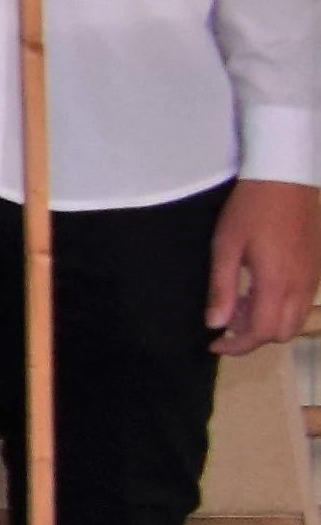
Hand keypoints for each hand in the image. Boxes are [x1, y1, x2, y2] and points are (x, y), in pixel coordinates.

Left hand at [207, 180, 316, 359]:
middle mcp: (302, 286)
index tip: (215, 343)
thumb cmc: (250, 210)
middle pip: (282, 333)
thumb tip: (216, 324)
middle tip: (227, 315)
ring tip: (241, 298)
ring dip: (268, 320)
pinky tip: (259, 285)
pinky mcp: (318, 268)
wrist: (286, 178)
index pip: (261, 333)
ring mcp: (314, 278)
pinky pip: (303, 302)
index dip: (237, 346)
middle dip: (253, 334)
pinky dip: (282, 306)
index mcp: (277, 284)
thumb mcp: (225, 247)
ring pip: (296, 319)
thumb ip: (221, 288)